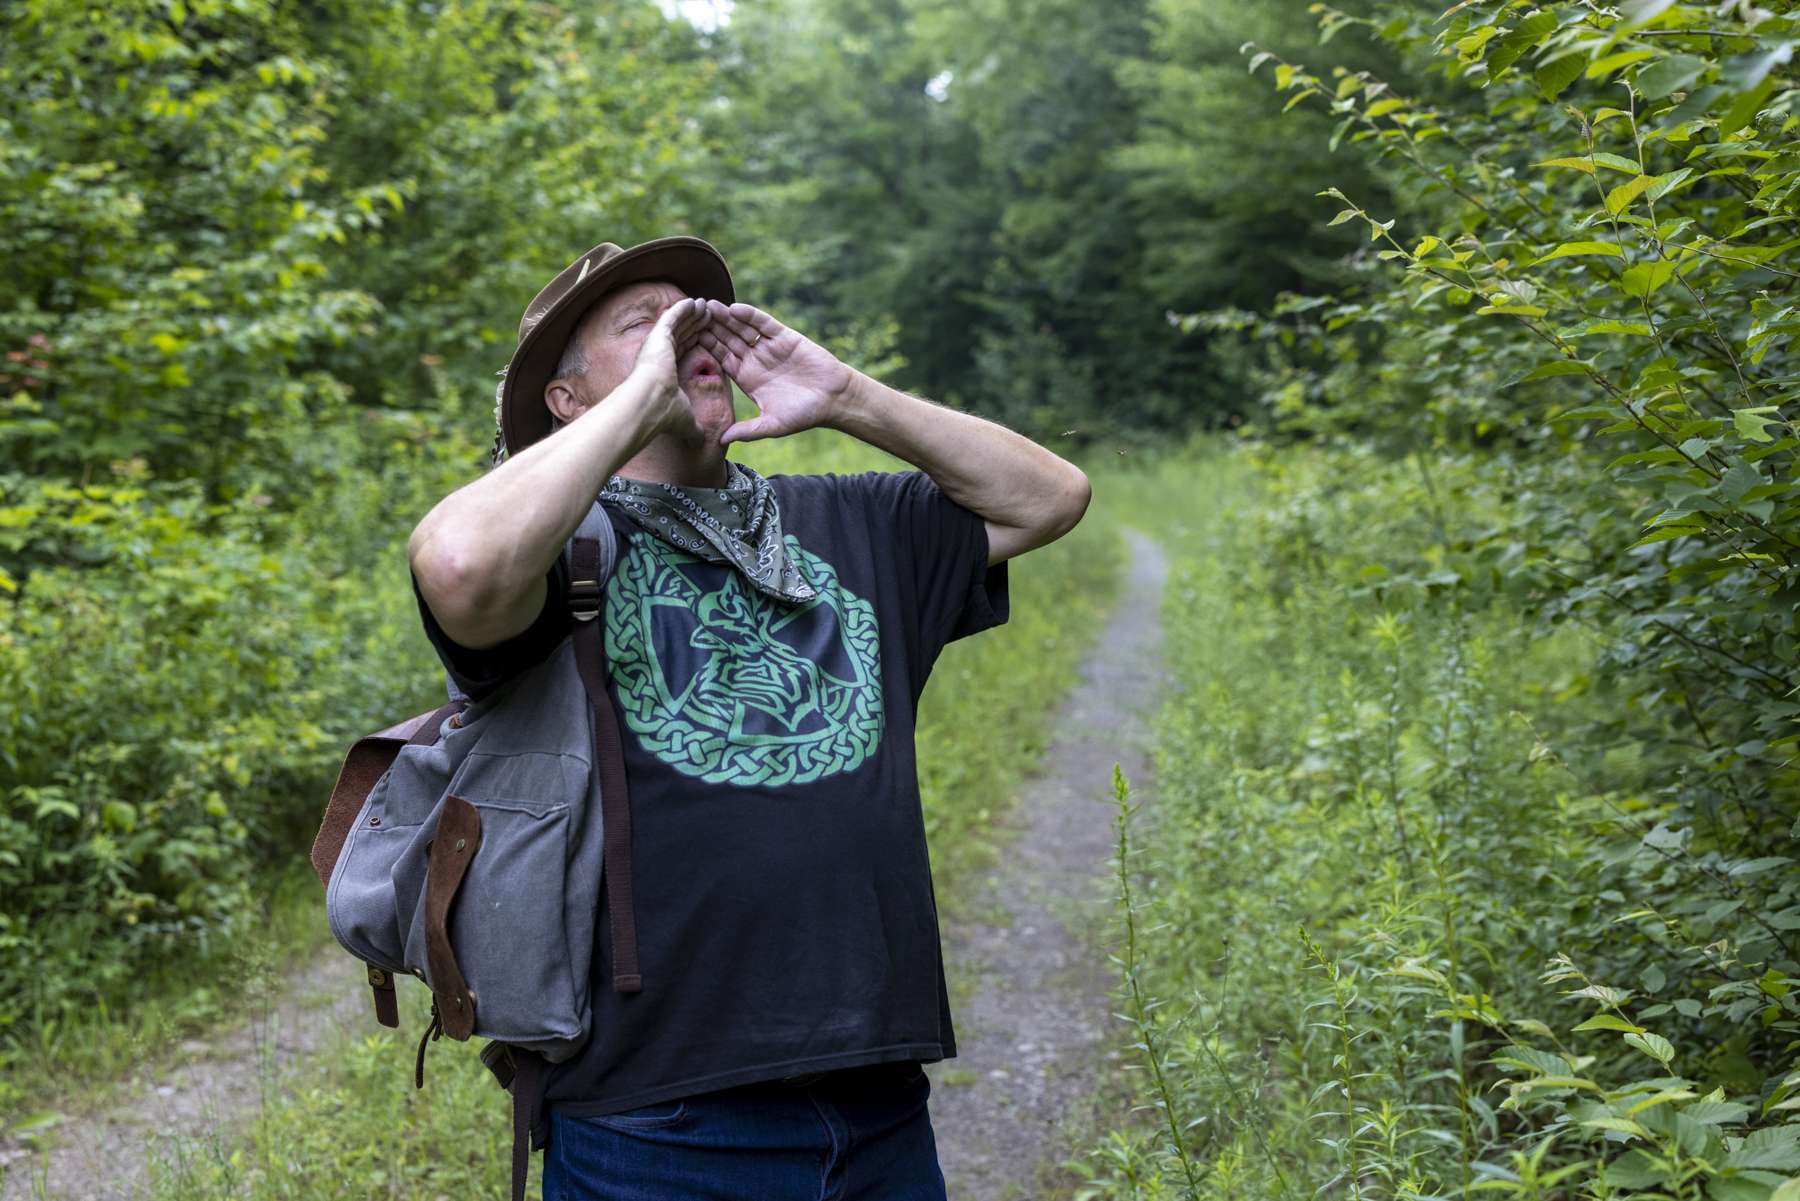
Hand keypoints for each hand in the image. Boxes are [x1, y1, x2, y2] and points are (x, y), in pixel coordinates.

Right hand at [627, 298, 711, 437]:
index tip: (706, 338)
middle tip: (709, 317)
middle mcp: (659, 355)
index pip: (683, 353)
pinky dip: (684, 308)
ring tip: (706, 306)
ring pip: (678, 324)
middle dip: (695, 326)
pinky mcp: (658, 335)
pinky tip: (696, 301)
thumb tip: (700, 442)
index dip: (695, 344)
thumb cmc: (664, 415)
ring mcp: (657, 344)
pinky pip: (673, 317)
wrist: (648, 405)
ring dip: (692, 315)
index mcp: (665, 371)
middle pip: (682, 336)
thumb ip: (693, 427)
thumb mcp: (685, 420)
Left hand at [697, 301, 854, 443]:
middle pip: (727, 340)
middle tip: (689, 316)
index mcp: (748, 378)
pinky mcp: (784, 337)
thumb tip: (722, 440)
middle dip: (710, 328)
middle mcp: (755, 360)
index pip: (720, 360)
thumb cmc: (804, 415)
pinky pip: (763, 324)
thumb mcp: (772, 425)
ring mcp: (768, 347)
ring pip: (741, 329)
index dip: (704, 350)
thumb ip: (747, 431)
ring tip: (707, 306)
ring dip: (725, 318)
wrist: (834, 399)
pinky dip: (750, 315)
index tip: (685, 341)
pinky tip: (734, 308)